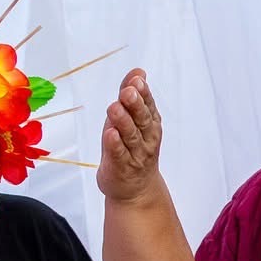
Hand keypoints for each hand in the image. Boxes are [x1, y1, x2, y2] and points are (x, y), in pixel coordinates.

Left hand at [97, 69, 166, 203]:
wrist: (136, 190)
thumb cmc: (131, 148)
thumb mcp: (131, 118)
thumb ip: (133, 94)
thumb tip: (138, 71)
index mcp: (150, 123)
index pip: (148, 105)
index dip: (143, 93)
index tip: (137, 80)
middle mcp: (146, 138)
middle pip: (142, 119)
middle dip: (135, 104)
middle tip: (128, 91)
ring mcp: (135, 154)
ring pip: (130, 136)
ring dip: (123, 121)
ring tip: (115, 107)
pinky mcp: (120, 167)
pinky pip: (119, 155)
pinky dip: (115, 145)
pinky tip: (110, 134)